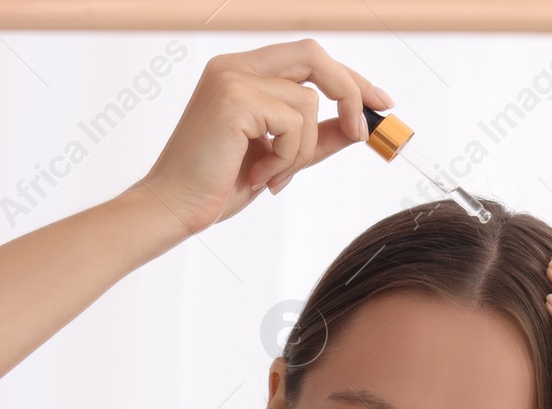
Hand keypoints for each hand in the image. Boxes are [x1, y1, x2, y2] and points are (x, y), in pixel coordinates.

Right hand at [132, 38, 393, 233]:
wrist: (173, 208)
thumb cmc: (215, 186)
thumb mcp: (278, 159)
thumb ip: (314, 138)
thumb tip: (357, 128)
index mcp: (240, 72)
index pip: (307, 59)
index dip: (348, 78)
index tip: (379, 103)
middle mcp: (234, 66)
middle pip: (314, 56)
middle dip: (349, 91)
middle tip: (362, 131)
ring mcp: (233, 78)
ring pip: (307, 102)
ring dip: (302, 151)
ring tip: (273, 178)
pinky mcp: (235, 99)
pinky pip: (294, 123)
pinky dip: (288, 158)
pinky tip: (259, 177)